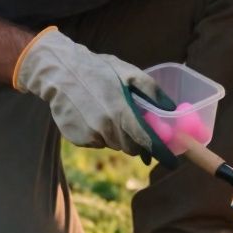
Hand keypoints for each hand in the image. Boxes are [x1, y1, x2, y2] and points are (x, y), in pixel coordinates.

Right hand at [13, 27, 157, 156]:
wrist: (59, 72)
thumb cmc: (97, 69)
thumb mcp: (128, 73)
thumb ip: (152, 91)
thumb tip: (171, 108)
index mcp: (121, 112)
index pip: (147, 141)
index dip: (162, 153)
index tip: (173, 163)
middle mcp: (106, 128)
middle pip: (131, 147)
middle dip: (138, 142)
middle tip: (137, 128)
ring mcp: (90, 135)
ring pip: (114, 145)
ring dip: (119, 136)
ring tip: (111, 114)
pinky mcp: (77, 139)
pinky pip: (97, 143)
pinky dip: (101, 135)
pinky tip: (95, 116)